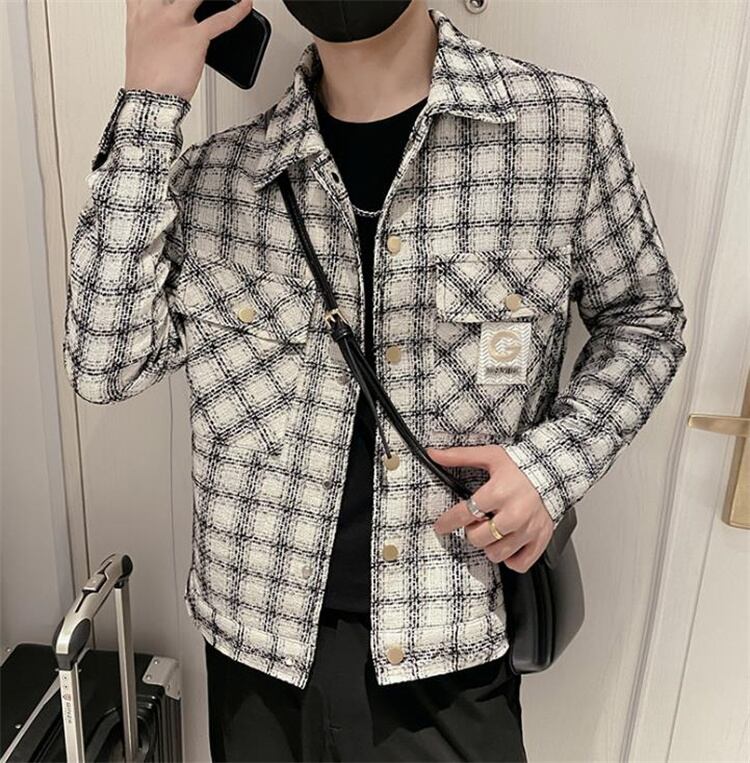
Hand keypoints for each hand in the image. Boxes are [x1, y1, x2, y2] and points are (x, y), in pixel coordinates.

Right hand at [124, 0, 253, 100]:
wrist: (150, 100)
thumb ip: (155, 32)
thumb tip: (168, 34)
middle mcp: (156, 12)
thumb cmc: (146, 82)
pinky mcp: (195, 37)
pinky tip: (245, 5)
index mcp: (139, 14)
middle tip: (195, 1)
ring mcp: (176, 22)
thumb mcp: (141, 48)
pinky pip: (222, 20)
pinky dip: (237, 12)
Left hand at [428, 444, 553, 572]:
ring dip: (489, 545)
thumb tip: (434, 454)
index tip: (441, 526)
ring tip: (492, 531)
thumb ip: (459, 456)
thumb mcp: (489, 455)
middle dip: (472, 531)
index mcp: (498, 492)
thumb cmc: (520, 465)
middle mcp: (514, 513)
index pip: (464, 513)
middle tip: (477, 521)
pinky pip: (519, 564)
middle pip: (478, 538)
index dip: (448, 522)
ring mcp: (528, 529)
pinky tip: (507, 543)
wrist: (554, 471)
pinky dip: (510, 558)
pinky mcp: (541, 540)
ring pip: (496, 554)